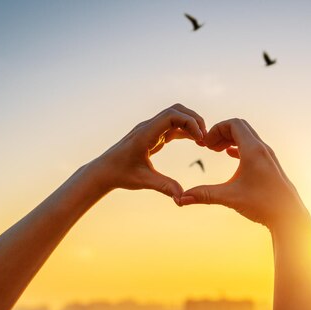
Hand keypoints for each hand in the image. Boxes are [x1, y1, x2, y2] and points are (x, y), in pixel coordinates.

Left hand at [86, 104, 205, 197]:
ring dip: (191, 124)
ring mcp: (151, 129)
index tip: (201, 138)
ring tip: (203, 140)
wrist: (104, 171)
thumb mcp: (143, 181)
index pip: (171, 116)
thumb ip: (164, 186)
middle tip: (206, 137)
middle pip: (176, 110)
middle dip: (194, 120)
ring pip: (176, 116)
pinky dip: (186, 131)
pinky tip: (195, 141)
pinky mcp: (153, 135)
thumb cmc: (121, 174)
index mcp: (145, 134)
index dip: (189, 123)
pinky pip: (173, 126)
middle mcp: (148, 127)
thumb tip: (182, 197)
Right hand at [178, 118, 309, 228]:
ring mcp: (268, 156)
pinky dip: (239, 146)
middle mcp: (262, 149)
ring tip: (216, 151)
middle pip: (240, 127)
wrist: (289, 215)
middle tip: (208, 146)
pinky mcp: (270, 165)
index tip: (205, 144)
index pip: (233, 124)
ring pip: (247, 136)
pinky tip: (230, 156)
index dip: (216, 129)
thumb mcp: (230, 198)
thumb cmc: (263, 204)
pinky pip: (253, 146)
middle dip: (221, 132)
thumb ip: (205, 195)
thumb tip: (180, 199)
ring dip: (231, 139)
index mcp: (253, 150)